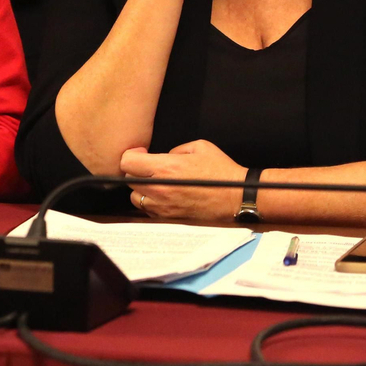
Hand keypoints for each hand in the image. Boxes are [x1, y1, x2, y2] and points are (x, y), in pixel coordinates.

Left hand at [122, 140, 246, 221]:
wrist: (238, 197)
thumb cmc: (221, 171)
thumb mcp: (199, 147)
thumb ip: (175, 150)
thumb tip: (163, 156)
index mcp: (166, 168)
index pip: (128, 163)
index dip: (131, 155)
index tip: (141, 153)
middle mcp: (160, 189)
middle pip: (128, 180)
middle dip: (136, 171)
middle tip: (149, 167)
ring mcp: (164, 207)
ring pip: (135, 197)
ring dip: (140, 188)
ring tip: (155, 183)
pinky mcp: (170, 218)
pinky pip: (148, 210)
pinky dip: (151, 202)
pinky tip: (164, 195)